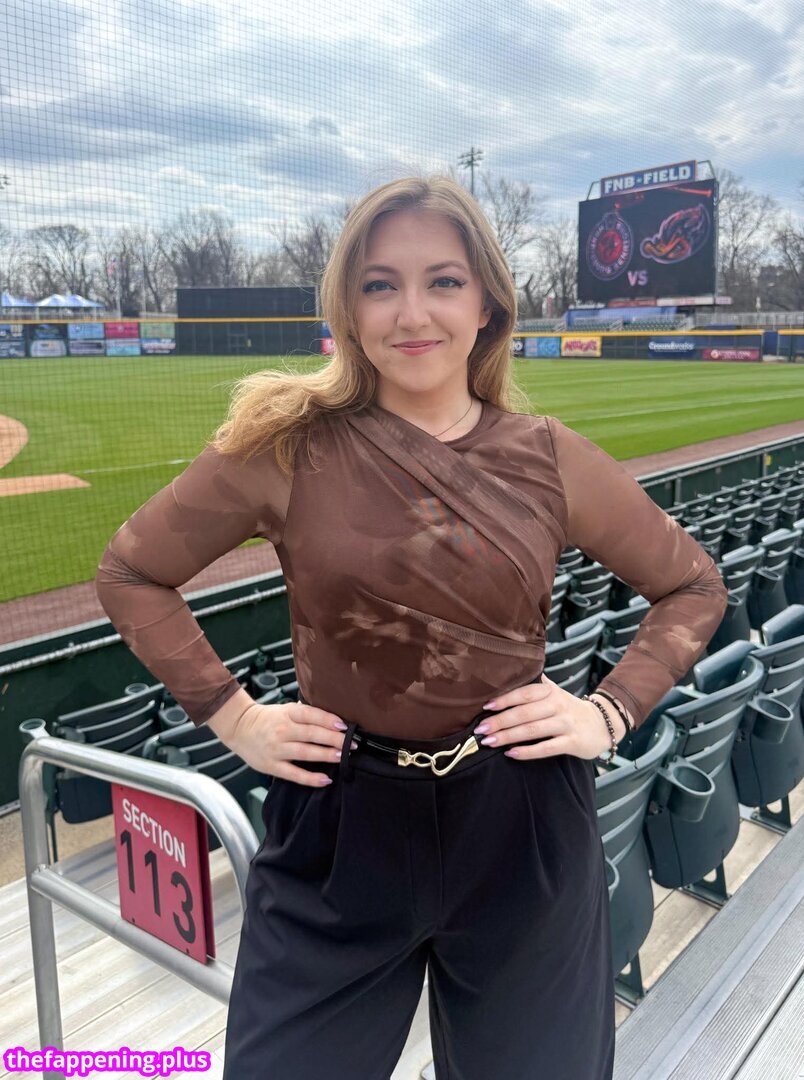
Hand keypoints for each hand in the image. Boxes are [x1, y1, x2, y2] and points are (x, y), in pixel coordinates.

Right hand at [228, 701, 356, 786]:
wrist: (239, 728)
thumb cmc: (267, 719)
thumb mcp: (285, 709)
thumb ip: (306, 713)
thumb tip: (332, 718)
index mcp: (287, 714)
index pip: (311, 714)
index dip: (329, 720)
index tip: (344, 726)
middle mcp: (282, 731)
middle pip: (312, 734)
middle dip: (334, 739)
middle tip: (351, 744)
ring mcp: (277, 749)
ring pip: (305, 753)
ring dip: (326, 755)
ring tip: (342, 756)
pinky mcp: (272, 766)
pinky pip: (294, 774)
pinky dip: (311, 778)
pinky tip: (325, 779)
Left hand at [472, 675, 622, 761]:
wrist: (603, 723)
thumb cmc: (570, 709)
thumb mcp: (554, 692)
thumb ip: (534, 684)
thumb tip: (507, 671)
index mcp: (550, 691)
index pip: (524, 693)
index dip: (504, 699)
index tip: (486, 706)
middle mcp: (558, 705)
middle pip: (524, 713)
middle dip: (500, 721)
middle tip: (481, 729)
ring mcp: (566, 724)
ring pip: (533, 730)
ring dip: (509, 736)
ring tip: (489, 742)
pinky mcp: (573, 742)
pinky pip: (547, 748)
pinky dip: (528, 751)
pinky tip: (512, 753)